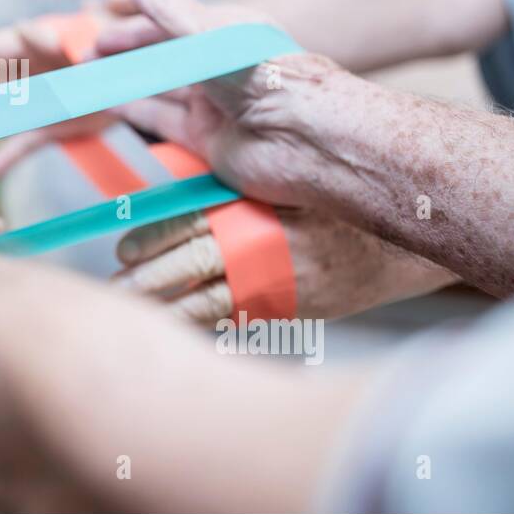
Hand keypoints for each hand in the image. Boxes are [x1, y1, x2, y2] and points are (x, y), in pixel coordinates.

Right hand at [0, 11, 115, 178]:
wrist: (145, 79)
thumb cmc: (121, 47)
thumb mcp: (101, 35)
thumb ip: (69, 32)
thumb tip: (32, 32)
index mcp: (30, 44)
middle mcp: (24, 72)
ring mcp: (33, 102)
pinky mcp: (48, 127)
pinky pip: (21, 143)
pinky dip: (5, 158)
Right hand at [96, 0, 351, 209]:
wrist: (304, 140)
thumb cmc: (265, 77)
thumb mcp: (206, 35)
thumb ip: (166, 7)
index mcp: (224, 33)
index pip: (170, 24)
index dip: (132, 29)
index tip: (98, 39)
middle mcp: (218, 67)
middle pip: (162, 59)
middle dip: (125, 58)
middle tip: (86, 63)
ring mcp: (212, 105)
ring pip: (159, 91)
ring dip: (125, 86)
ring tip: (89, 85)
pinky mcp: (209, 140)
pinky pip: (166, 125)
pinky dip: (139, 117)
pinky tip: (114, 111)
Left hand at [113, 207, 452, 322]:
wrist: (398, 244)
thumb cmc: (331, 203)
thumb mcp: (279, 182)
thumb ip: (229, 185)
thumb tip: (172, 186)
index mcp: (254, 209)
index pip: (189, 221)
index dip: (152, 237)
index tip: (124, 249)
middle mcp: (263, 247)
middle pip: (189, 265)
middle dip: (147, 281)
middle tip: (115, 291)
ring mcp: (278, 285)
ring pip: (207, 302)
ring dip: (167, 311)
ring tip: (133, 317)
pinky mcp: (289, 311)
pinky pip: (236, 321)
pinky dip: (205, 325)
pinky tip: (177, 330)